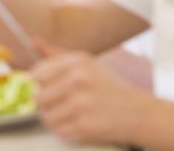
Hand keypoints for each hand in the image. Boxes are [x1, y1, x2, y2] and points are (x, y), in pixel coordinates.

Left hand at [31, 41, 147, 144]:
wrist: (140, 113)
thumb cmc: (109, 87)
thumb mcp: (87, 63)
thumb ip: (57, 54)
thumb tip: (33, 41)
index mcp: (76, 61)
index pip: (36, 74)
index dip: (40, 84)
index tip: (49, 88)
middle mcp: (78, 80)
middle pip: (38, 97)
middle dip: (47, 103)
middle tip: (63, 104)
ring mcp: (81, 104)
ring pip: (46, 116)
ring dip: (55, 119)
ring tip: (71, 115)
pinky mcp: (85, 126)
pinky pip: (58, 131)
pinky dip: (66, 131)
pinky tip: (79, 124)